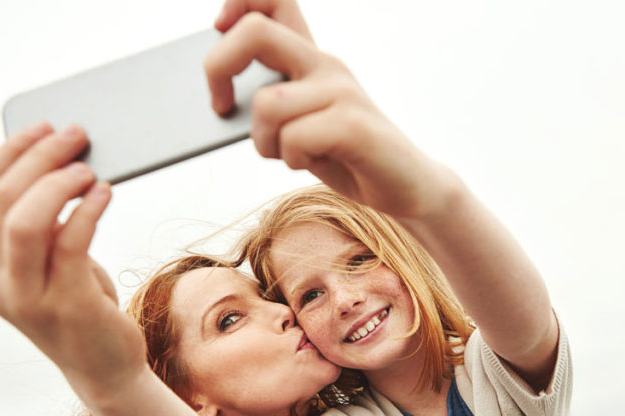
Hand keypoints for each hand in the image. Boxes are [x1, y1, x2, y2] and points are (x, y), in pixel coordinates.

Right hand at [0, 123, 146, 403]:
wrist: (103, 364)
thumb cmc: (77, 301)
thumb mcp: (48, 257)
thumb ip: (39, 219)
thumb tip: (59, 159)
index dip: (12, 150)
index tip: (45, 127)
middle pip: (3, 197)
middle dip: (41, 156)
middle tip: (76, 136)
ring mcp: (24, 296)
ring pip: (25, 220)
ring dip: (60, 183)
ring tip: (88, 169)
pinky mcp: (65, 305)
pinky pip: (70, 243)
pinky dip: (88, 210)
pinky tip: (105, 194)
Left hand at [204, 2, 451, 221]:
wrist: (407, 188)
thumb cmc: (346, 158)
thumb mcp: (299, 125)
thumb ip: (268, 104)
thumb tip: (219, 102)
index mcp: (311, 58)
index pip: (274, 0)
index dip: (238, 2)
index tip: (219, 29)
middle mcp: (325, 64)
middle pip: (255, 32)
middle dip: (217, 67)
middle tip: (219, 106)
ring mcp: (342, 91)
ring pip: (267, 105)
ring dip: (263, 141)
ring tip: (286, 154)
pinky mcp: (353, 125)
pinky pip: (294, 137)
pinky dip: (291, 158)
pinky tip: (308, 163)